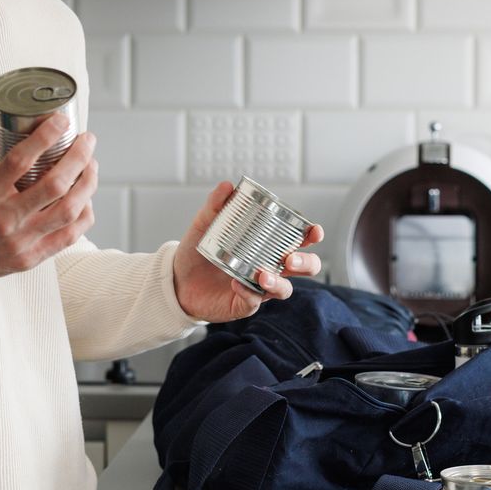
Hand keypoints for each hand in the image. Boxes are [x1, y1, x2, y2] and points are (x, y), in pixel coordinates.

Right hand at [0, 107, 96, 297]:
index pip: (21, 160)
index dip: (46, 136)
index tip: (62, 120)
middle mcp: (3, 219)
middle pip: (54, 185)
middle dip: (78, 157)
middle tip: (87, 139)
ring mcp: (19, 242)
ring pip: (68, 211)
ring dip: (87, 184)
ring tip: (91, 165)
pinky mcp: (30, 258)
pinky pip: (69, 236)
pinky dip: (84, 214)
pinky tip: (86, 198)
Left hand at [171, 181, 323, 321]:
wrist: (177, 279)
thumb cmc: (198, 253)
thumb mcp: (205, 225)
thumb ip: (216, 206)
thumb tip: (227, 186)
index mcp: (268, 244)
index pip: (299, 239)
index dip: (311, 235)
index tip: (313, 231)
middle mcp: (270, 266)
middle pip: (305, 267)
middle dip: (305, 262)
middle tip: (290, 258)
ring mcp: (260, 286)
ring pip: (285, 289)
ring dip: (279, 282)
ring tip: (263, 275)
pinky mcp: (244, 303)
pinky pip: (255, 301)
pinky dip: (248, 292)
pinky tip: (236, 282)